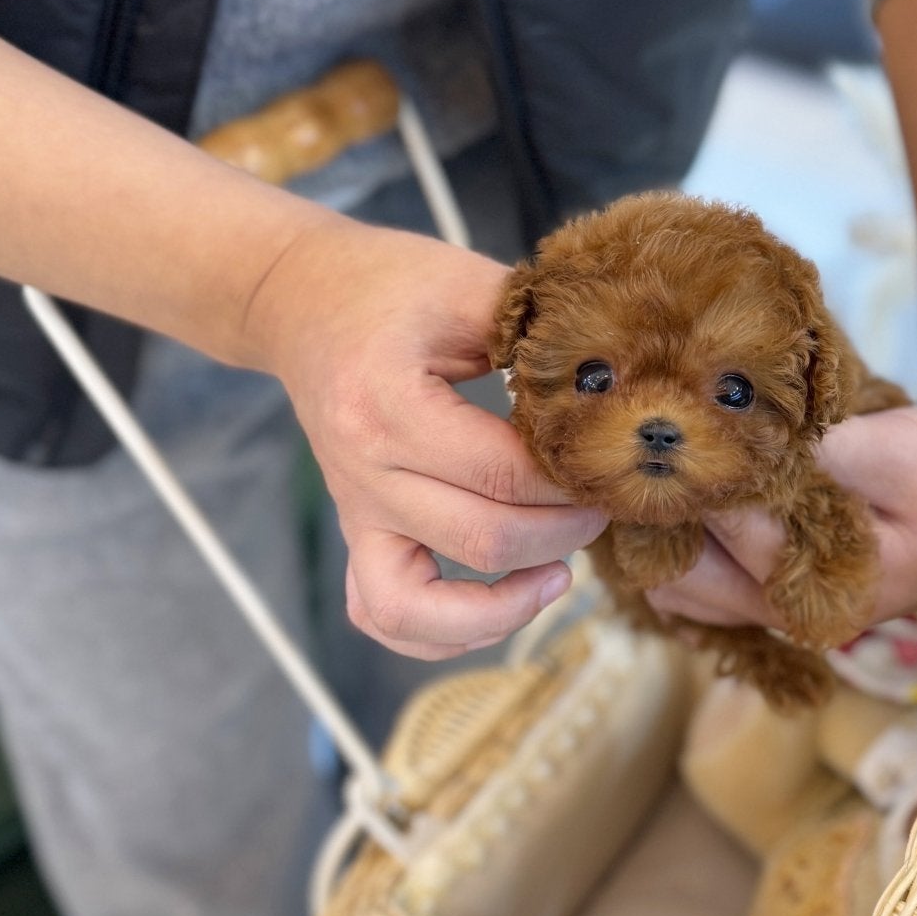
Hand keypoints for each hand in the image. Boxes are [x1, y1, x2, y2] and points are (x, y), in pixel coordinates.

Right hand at [244, 216, 605, 658]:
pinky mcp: (357, 530)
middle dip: (563, 533)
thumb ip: (535, 327)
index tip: (612, 463)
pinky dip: (443, 632)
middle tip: (605, 504)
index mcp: (388, 404)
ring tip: (557, 576)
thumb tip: (616, 375)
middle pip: (481, 539)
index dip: (571, 480)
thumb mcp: (465, 283)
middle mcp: (364, 470)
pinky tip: (503, 602)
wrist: (300, 299)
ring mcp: (355, 510)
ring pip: (419, 606)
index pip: (501, 471)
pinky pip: (382, 613)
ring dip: (501, 608)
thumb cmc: (389, 285)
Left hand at [646, 403, 916, 631]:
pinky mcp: (779, 590)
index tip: (657, 416)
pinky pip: (704, 580)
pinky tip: (686, 490)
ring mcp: (781, 609)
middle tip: (640, 439)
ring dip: (664, 529)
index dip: (689, 468)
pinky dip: (686, 539)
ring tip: (658, 462)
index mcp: (821, 589)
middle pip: (681, 575)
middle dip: (657, 510)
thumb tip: (730, 444)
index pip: (722, 526)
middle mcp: (791, 614)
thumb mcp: (893, 451)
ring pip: (682, 585)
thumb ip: (813, 456)